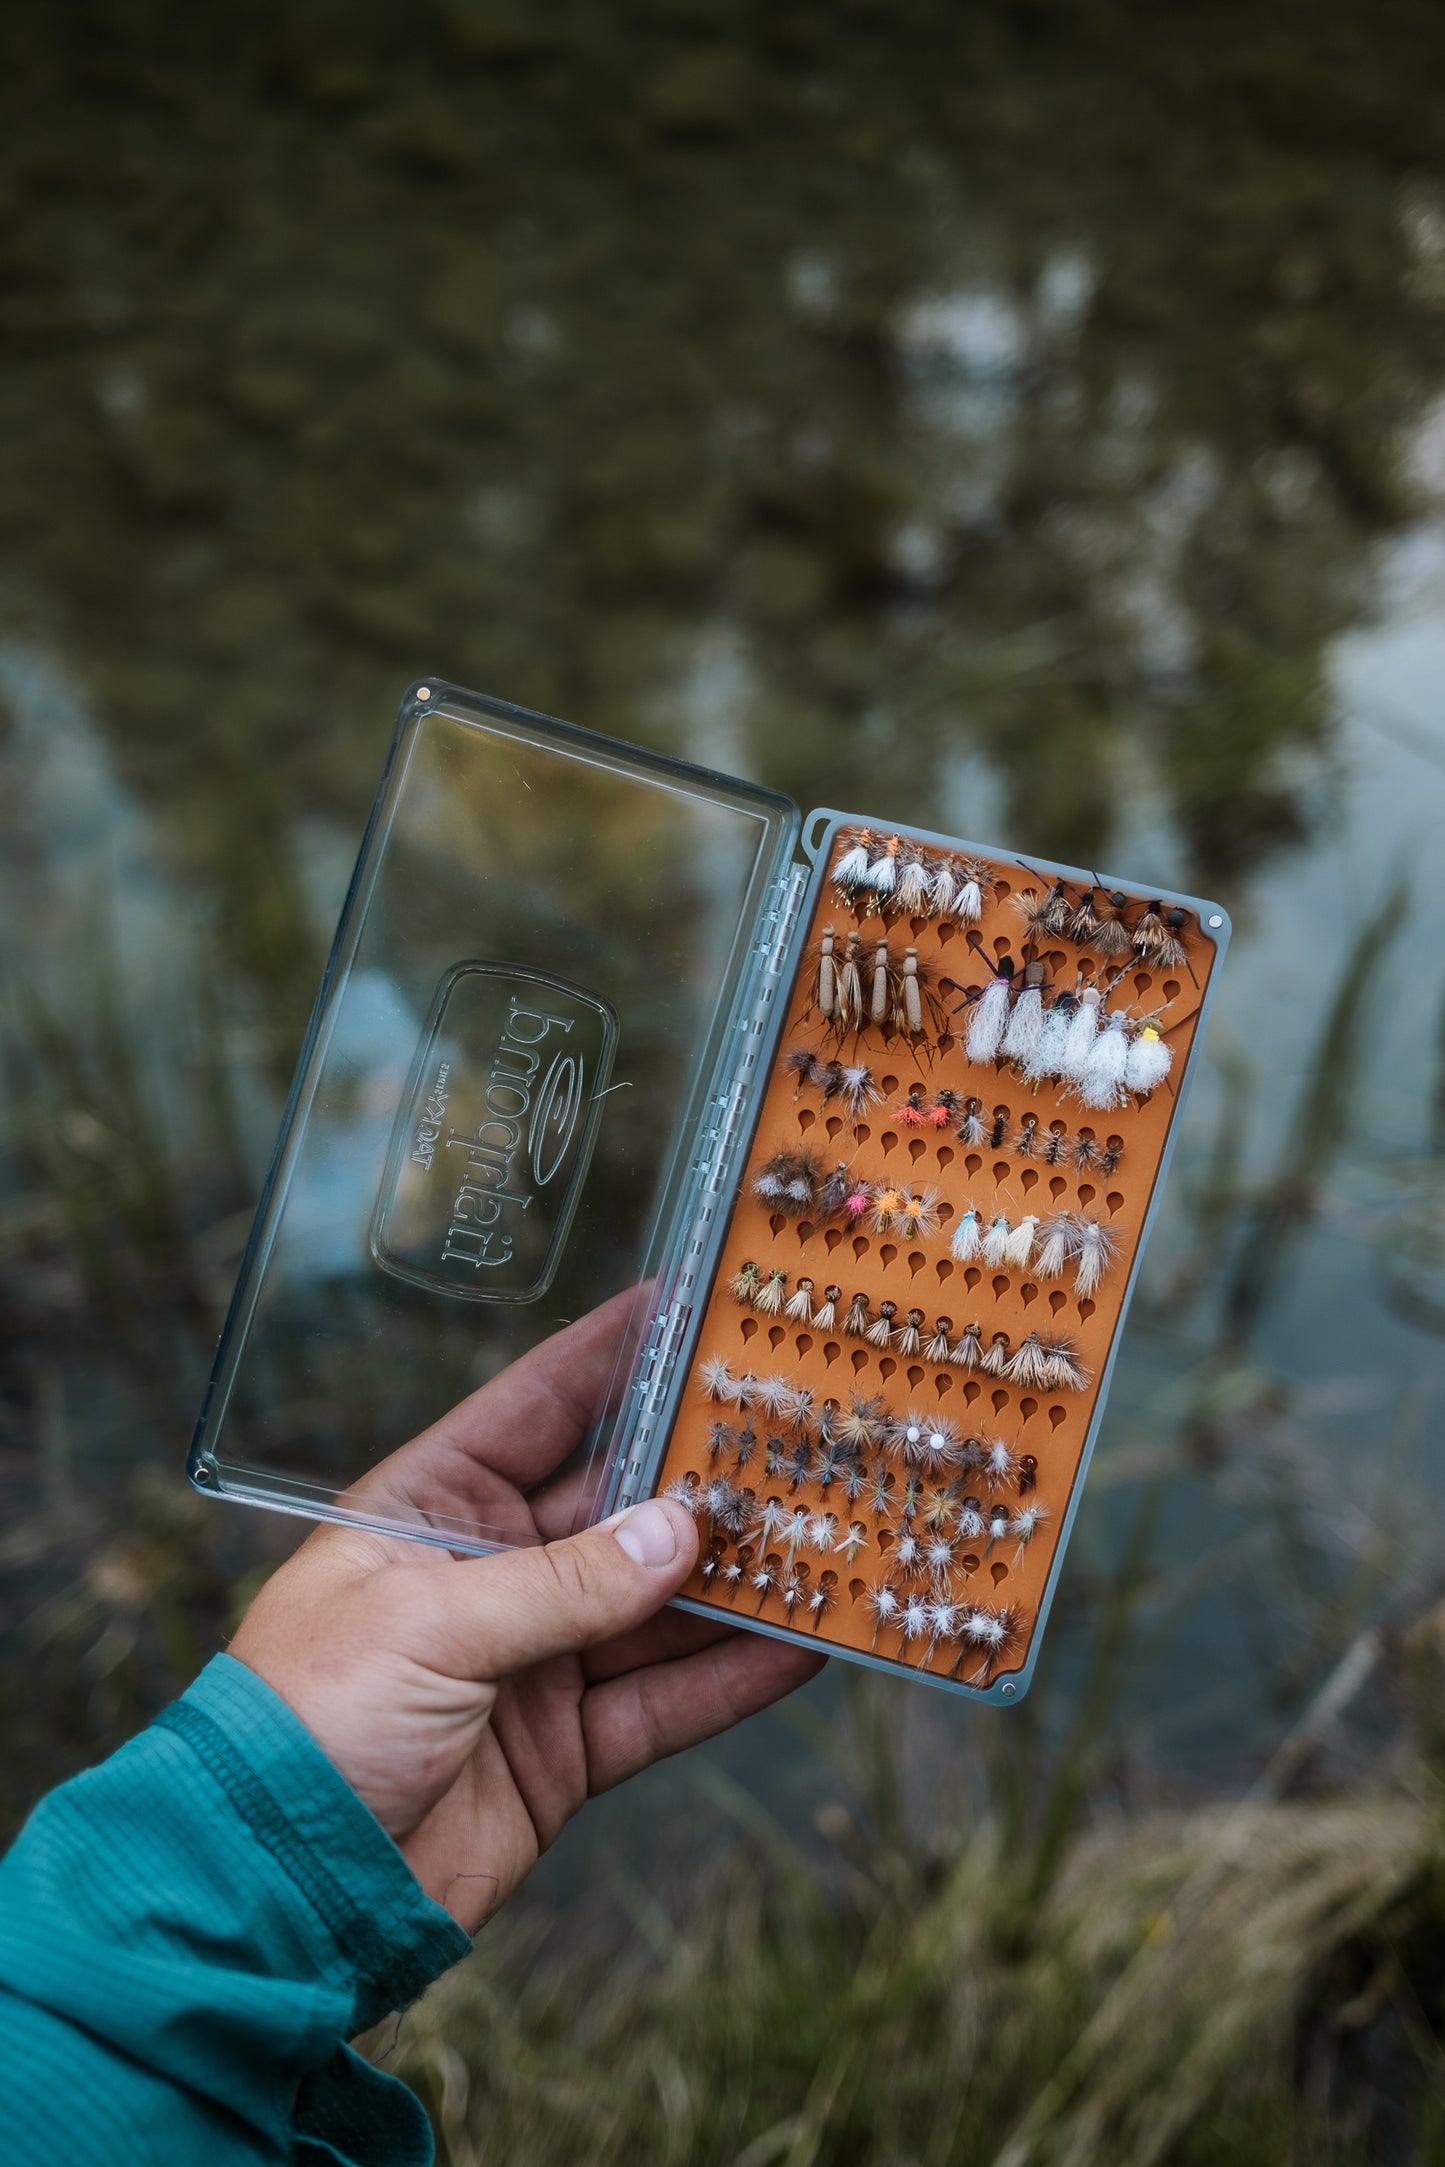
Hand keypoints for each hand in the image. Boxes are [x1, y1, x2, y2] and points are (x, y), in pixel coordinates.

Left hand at [231, 1291, 821, 1929]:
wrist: (277, 1893)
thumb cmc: (313, 1720)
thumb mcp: (431, 1626)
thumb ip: (564, 1582)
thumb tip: (681, 1532)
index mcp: (429, 1510)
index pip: (536, 1407)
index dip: (611, 1355)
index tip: (688, 1304)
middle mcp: (489, 1573)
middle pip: (615, 1504)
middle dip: (700, 1472)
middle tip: (793, 1429)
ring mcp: (532, 1661)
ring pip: (656, 1604)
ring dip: (735, 1577)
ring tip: (825, 1533)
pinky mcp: (567, 1748)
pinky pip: (666, 1701)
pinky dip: (734, 1677)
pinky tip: (803, 1642)